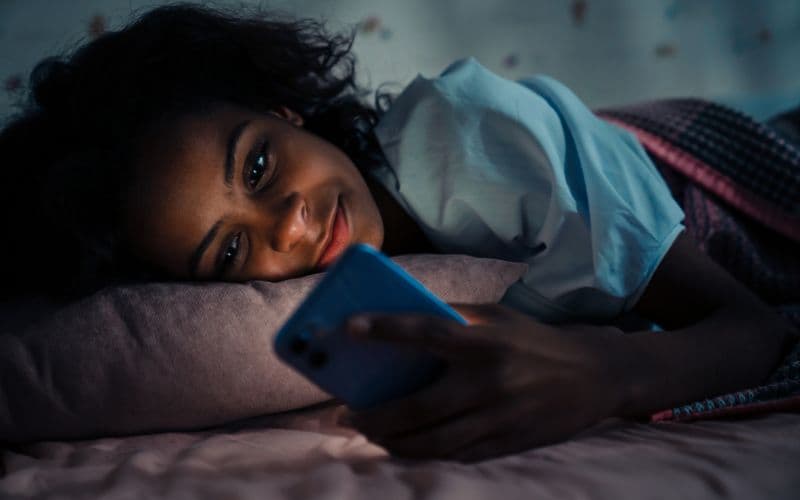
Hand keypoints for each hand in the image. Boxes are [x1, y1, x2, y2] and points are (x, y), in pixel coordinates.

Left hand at [339, 303, 627, 461]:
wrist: (596, 376)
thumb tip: (406, 317)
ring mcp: (499, 419)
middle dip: (374, 416)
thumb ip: (455, 318)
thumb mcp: (500, 316)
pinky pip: (456, 456)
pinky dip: (424, 454)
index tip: (348, 327)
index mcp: (485, 342)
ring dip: (392, 442)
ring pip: (432, 442)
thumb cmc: (536, 341)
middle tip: (345, 413)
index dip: (385, 329)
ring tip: (368, 432)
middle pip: (418, 408)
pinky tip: (405, 446)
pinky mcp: (508, 444)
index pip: (426, 333)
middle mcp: (489, 383)